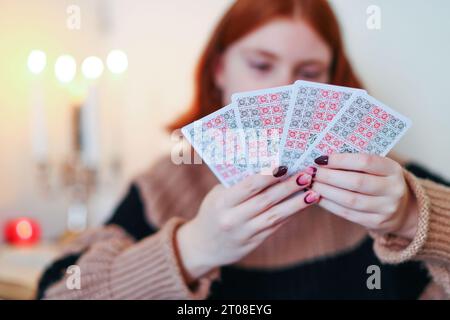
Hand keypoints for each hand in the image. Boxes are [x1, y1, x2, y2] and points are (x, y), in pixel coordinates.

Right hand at [176, 166, 318, 282]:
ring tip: (314, 192)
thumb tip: (267, 165)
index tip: (285, 165)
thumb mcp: (218, 195)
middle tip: (307, 174)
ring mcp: (244, 233)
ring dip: (296, 203)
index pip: (248, 186)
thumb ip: (238, 184)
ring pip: (275, 216)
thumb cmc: (213, 211)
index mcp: (221, 202)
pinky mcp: (254, 243)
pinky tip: (303, 204)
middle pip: (266, 200)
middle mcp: (233, 219)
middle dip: (289, 186)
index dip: (268, 176)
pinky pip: (275, 226)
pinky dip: (291, 214)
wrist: (204, 245)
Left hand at [310, 153, 418, 239]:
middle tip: (311, 172)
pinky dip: (329, 204)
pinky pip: (347, 213)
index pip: (365, 161)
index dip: (340, 160)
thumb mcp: (377, 168)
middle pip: (356, 182)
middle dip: (329, 176)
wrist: (402, 209)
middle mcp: (393, 189)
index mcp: (393, 169)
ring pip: (350, 200)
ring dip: (325, 191)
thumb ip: (355, 162)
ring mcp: (386, 208)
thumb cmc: (380, 181)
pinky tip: (317, 197)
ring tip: (311, 184)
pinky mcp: (376, 222)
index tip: (320, 159)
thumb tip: (322, 159)